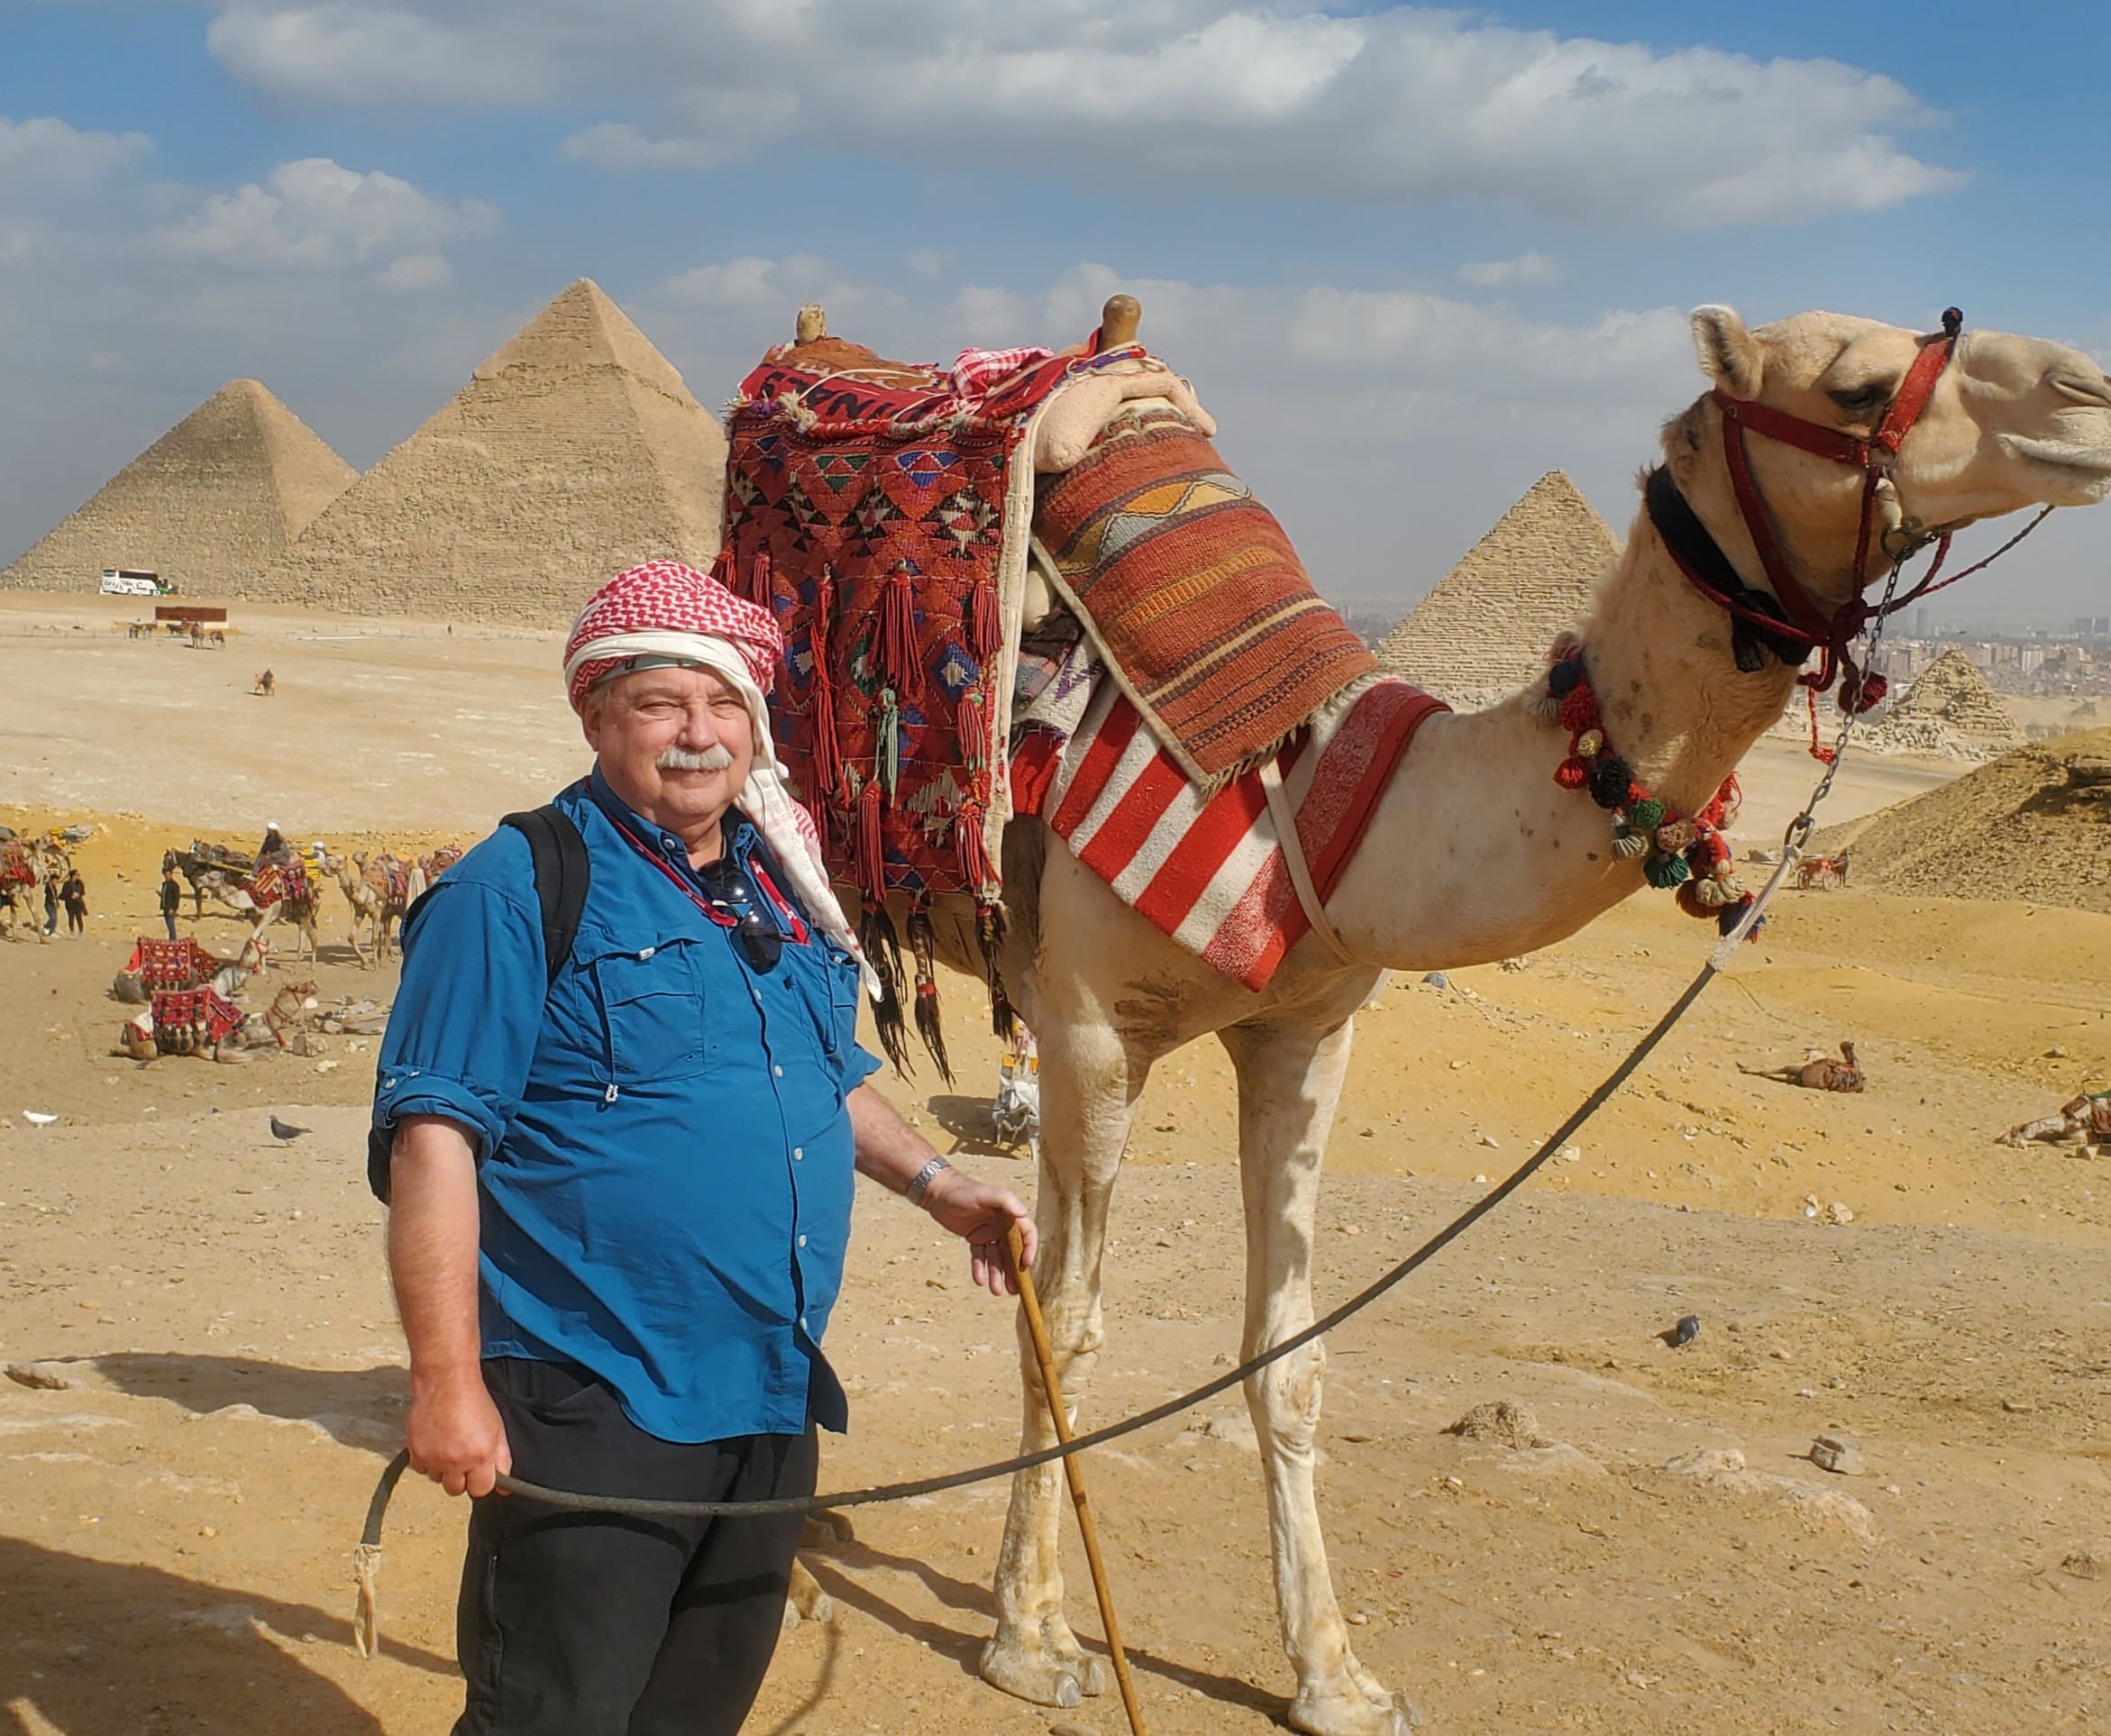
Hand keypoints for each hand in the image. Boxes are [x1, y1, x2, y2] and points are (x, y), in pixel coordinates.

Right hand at [406, 1370, 511, 1497]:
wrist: (446, 1382)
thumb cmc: (473, 1401)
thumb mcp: (497, 1429)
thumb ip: (502, 1460)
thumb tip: (505, 1488)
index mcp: (480, 1456)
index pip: (481, 1489)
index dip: (481, 1481)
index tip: (479, 1471)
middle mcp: (456, 1461)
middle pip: (457, 1490)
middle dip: (461, 1478)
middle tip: (462, 1457)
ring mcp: (434, 1458)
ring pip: (438, 1479)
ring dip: (443, 1468)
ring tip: (448, 1444)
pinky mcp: (415, 1453)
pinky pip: (421, 1469)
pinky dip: (427, 1460)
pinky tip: (434, 1442)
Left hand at [921, 1167, 1036, 1296]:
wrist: (937, 1192)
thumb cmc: (963, 1190)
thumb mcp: (986, 1194)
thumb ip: (1006, 1201)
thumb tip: (1023, 1213)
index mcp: (1009, 1213)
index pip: (1026, 1234)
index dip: (1029, 1250)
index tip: (1025, 1266)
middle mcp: (1002, 1224)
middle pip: (1012, 1251)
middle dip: (1013, 1271)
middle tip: (1013, 1289)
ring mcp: (988, 1232)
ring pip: (995, 1258)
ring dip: (996, 1274)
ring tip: (996, 1291)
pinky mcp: (975, 1238)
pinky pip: (980, 1257)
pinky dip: (980, 1269)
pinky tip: (979, 1281)